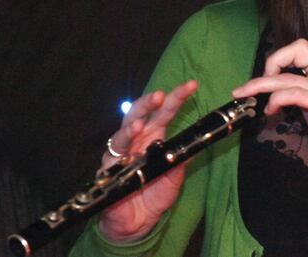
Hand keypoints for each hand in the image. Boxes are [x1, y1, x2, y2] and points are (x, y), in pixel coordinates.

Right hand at [97, 80, 198, 242]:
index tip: (191, 86)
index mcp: (153, 136)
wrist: (138, 222)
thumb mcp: (175, 174)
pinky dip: (123, 142)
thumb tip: (199, 140)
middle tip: (161, 95)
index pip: (164, 112)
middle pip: (140, 113)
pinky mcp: (108, 167)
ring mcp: (121, 152)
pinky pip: (114, 152)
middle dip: (150, 102)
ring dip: (133, 123)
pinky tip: (130, 135)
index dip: (176, 98)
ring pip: (123, 129)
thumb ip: (182, 156)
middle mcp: (136, 139)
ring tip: (142, 121)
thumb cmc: (155, 194)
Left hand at [232, 39, 307, 188]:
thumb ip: (303, 104)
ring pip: (290, 76)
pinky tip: (270, 111)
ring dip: (261, 84)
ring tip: (246, 97)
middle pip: (299, 50)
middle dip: (270, 61)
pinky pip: (298, 94)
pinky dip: (278, 99)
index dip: (284, 55)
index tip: (267, 76)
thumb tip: (279, 100)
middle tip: (249, 86)